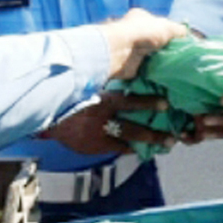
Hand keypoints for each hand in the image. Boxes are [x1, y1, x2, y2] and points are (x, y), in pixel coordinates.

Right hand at [39, 91, 176, 154]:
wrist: (51, 117)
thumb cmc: (75, 98)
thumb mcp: (91, 87)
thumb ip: (110, 87)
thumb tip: (132, 73)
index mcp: (101, 102)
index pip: (128, 102)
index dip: (148, 103)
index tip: (165, 104)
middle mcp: (101, 120)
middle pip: (131, 128)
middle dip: (153, 132)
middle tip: (172, 136)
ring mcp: (97, 136)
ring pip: (127, 141)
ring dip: (148, 142)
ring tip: (166, 144)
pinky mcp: (94, 147)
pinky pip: (117, 148)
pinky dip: (130, 148)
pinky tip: (143, 148)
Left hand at [100, 9, 187, 79]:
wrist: (120, 51)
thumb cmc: (143, 33)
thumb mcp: (167, 27)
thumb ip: (179, 30)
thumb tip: (188, 35)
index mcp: (142, 18)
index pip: (160, 25)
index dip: (171, 33)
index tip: (183, 43)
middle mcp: (136, 33)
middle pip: (157, 42)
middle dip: (167, 50)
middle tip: (181, 58)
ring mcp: (133, 50)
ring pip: (153, 57)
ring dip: (163, 63)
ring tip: (177, 69)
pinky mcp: (132, 66)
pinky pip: (148, 70)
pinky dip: (156, 74)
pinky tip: (167, 76)